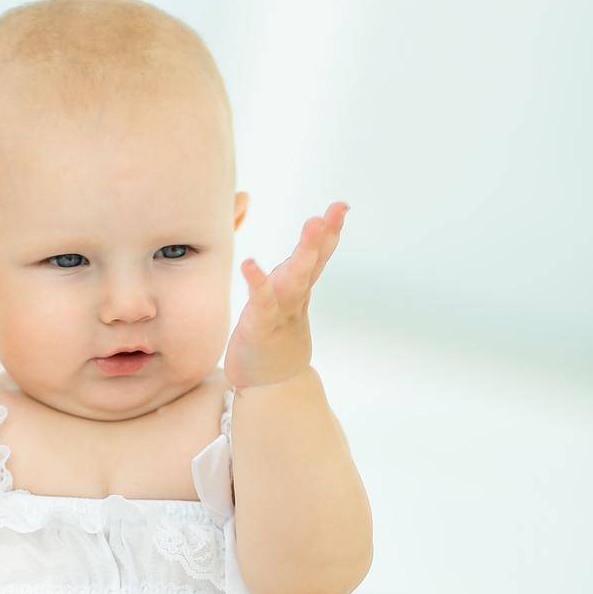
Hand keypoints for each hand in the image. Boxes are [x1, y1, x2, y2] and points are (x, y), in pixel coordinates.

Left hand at [223, 202, 348, 390]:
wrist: (270, 387)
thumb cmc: (273, 339)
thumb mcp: (285, 300)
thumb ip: (293, 273)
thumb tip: (301, 249)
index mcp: (298, 290)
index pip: (318, 257)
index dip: (330, 232)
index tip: (341, 207)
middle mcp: (293, 299)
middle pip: (310, 265)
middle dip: (322, 238)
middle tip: (333, 212)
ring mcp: (280, 313)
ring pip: (294, 281)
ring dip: (303, 255)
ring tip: (312, 225)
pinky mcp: (260, 327)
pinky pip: (260, 302)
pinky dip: (257, 283)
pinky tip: (250, 264)